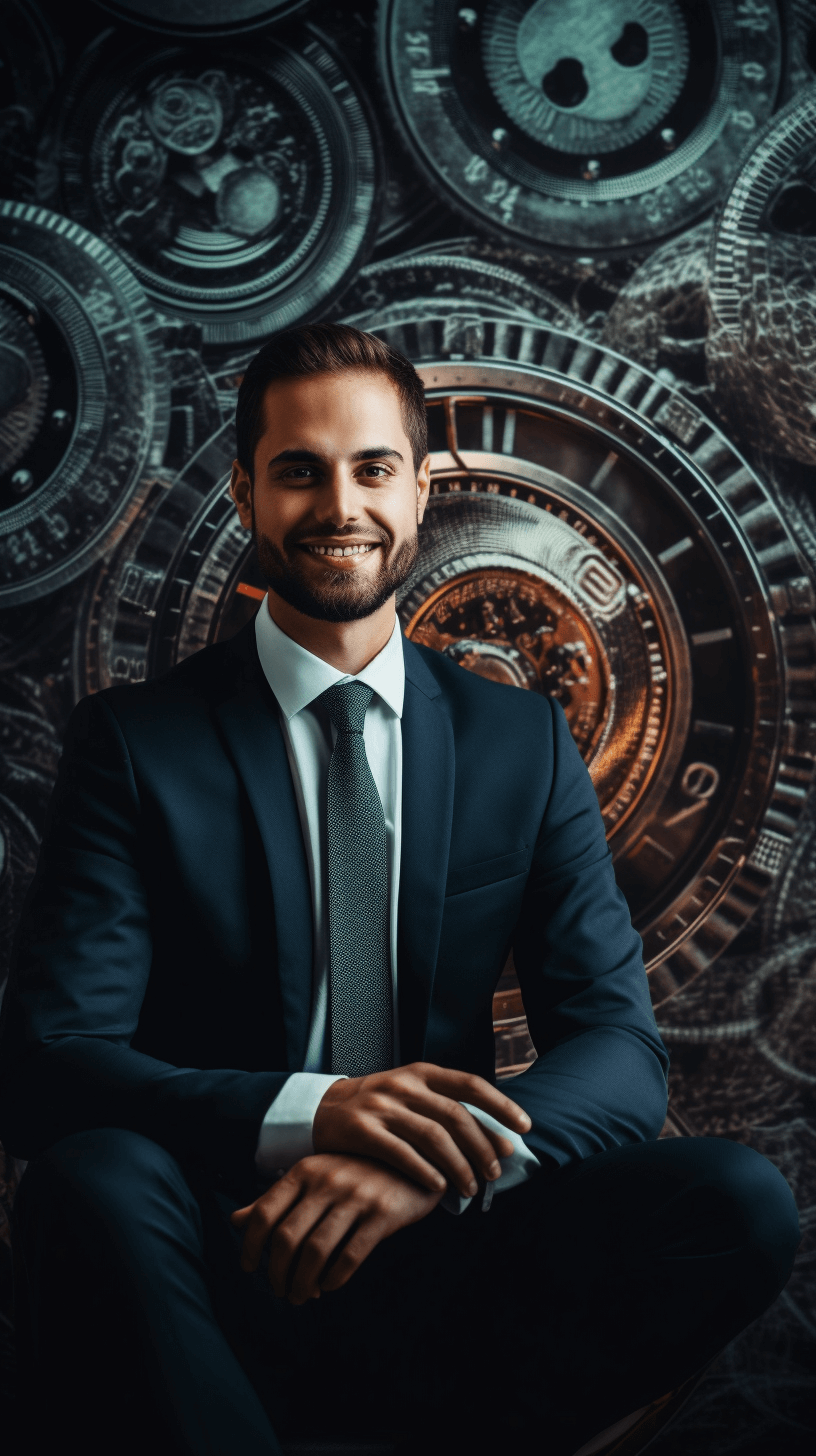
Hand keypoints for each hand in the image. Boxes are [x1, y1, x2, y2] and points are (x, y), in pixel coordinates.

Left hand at [229, 1154, 441, 1303]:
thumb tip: (235, 1221)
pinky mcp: (383, 1213)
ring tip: (302, 1296)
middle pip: (287, 1239)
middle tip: (280, 1291)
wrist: (415, 1159)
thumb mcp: (315, 1176)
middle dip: (277, 1274)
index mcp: (305, 1170)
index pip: (265, 1213)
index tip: (249, 1267)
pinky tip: (330, 1285)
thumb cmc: (356, 1172)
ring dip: (303, 1283)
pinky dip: (334, 1279)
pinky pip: (350, 1256)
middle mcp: (327, 1181)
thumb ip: (277, 1199)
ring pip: (316, 1252)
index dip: (250, 1246)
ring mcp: (356, 1196)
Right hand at [312, 1061, 531, 1199]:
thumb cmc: (377, 1106)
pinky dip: (424, 1172)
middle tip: (495, 1172)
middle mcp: (404, 1085)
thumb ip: (445, 1107)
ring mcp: (382, 1106)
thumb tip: (496, 1136)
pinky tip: (438, 1188)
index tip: (524, 1127)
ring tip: (471, 1188)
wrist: (321, 1109)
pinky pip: (401, 1154)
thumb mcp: (410, 1093)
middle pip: (455, 1115)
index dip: (500, 1105)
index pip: (470, 1084)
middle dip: (482, 1146)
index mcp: (422, 1073)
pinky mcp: (362, 1130)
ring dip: (458, 1165)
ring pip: (432, 1137)